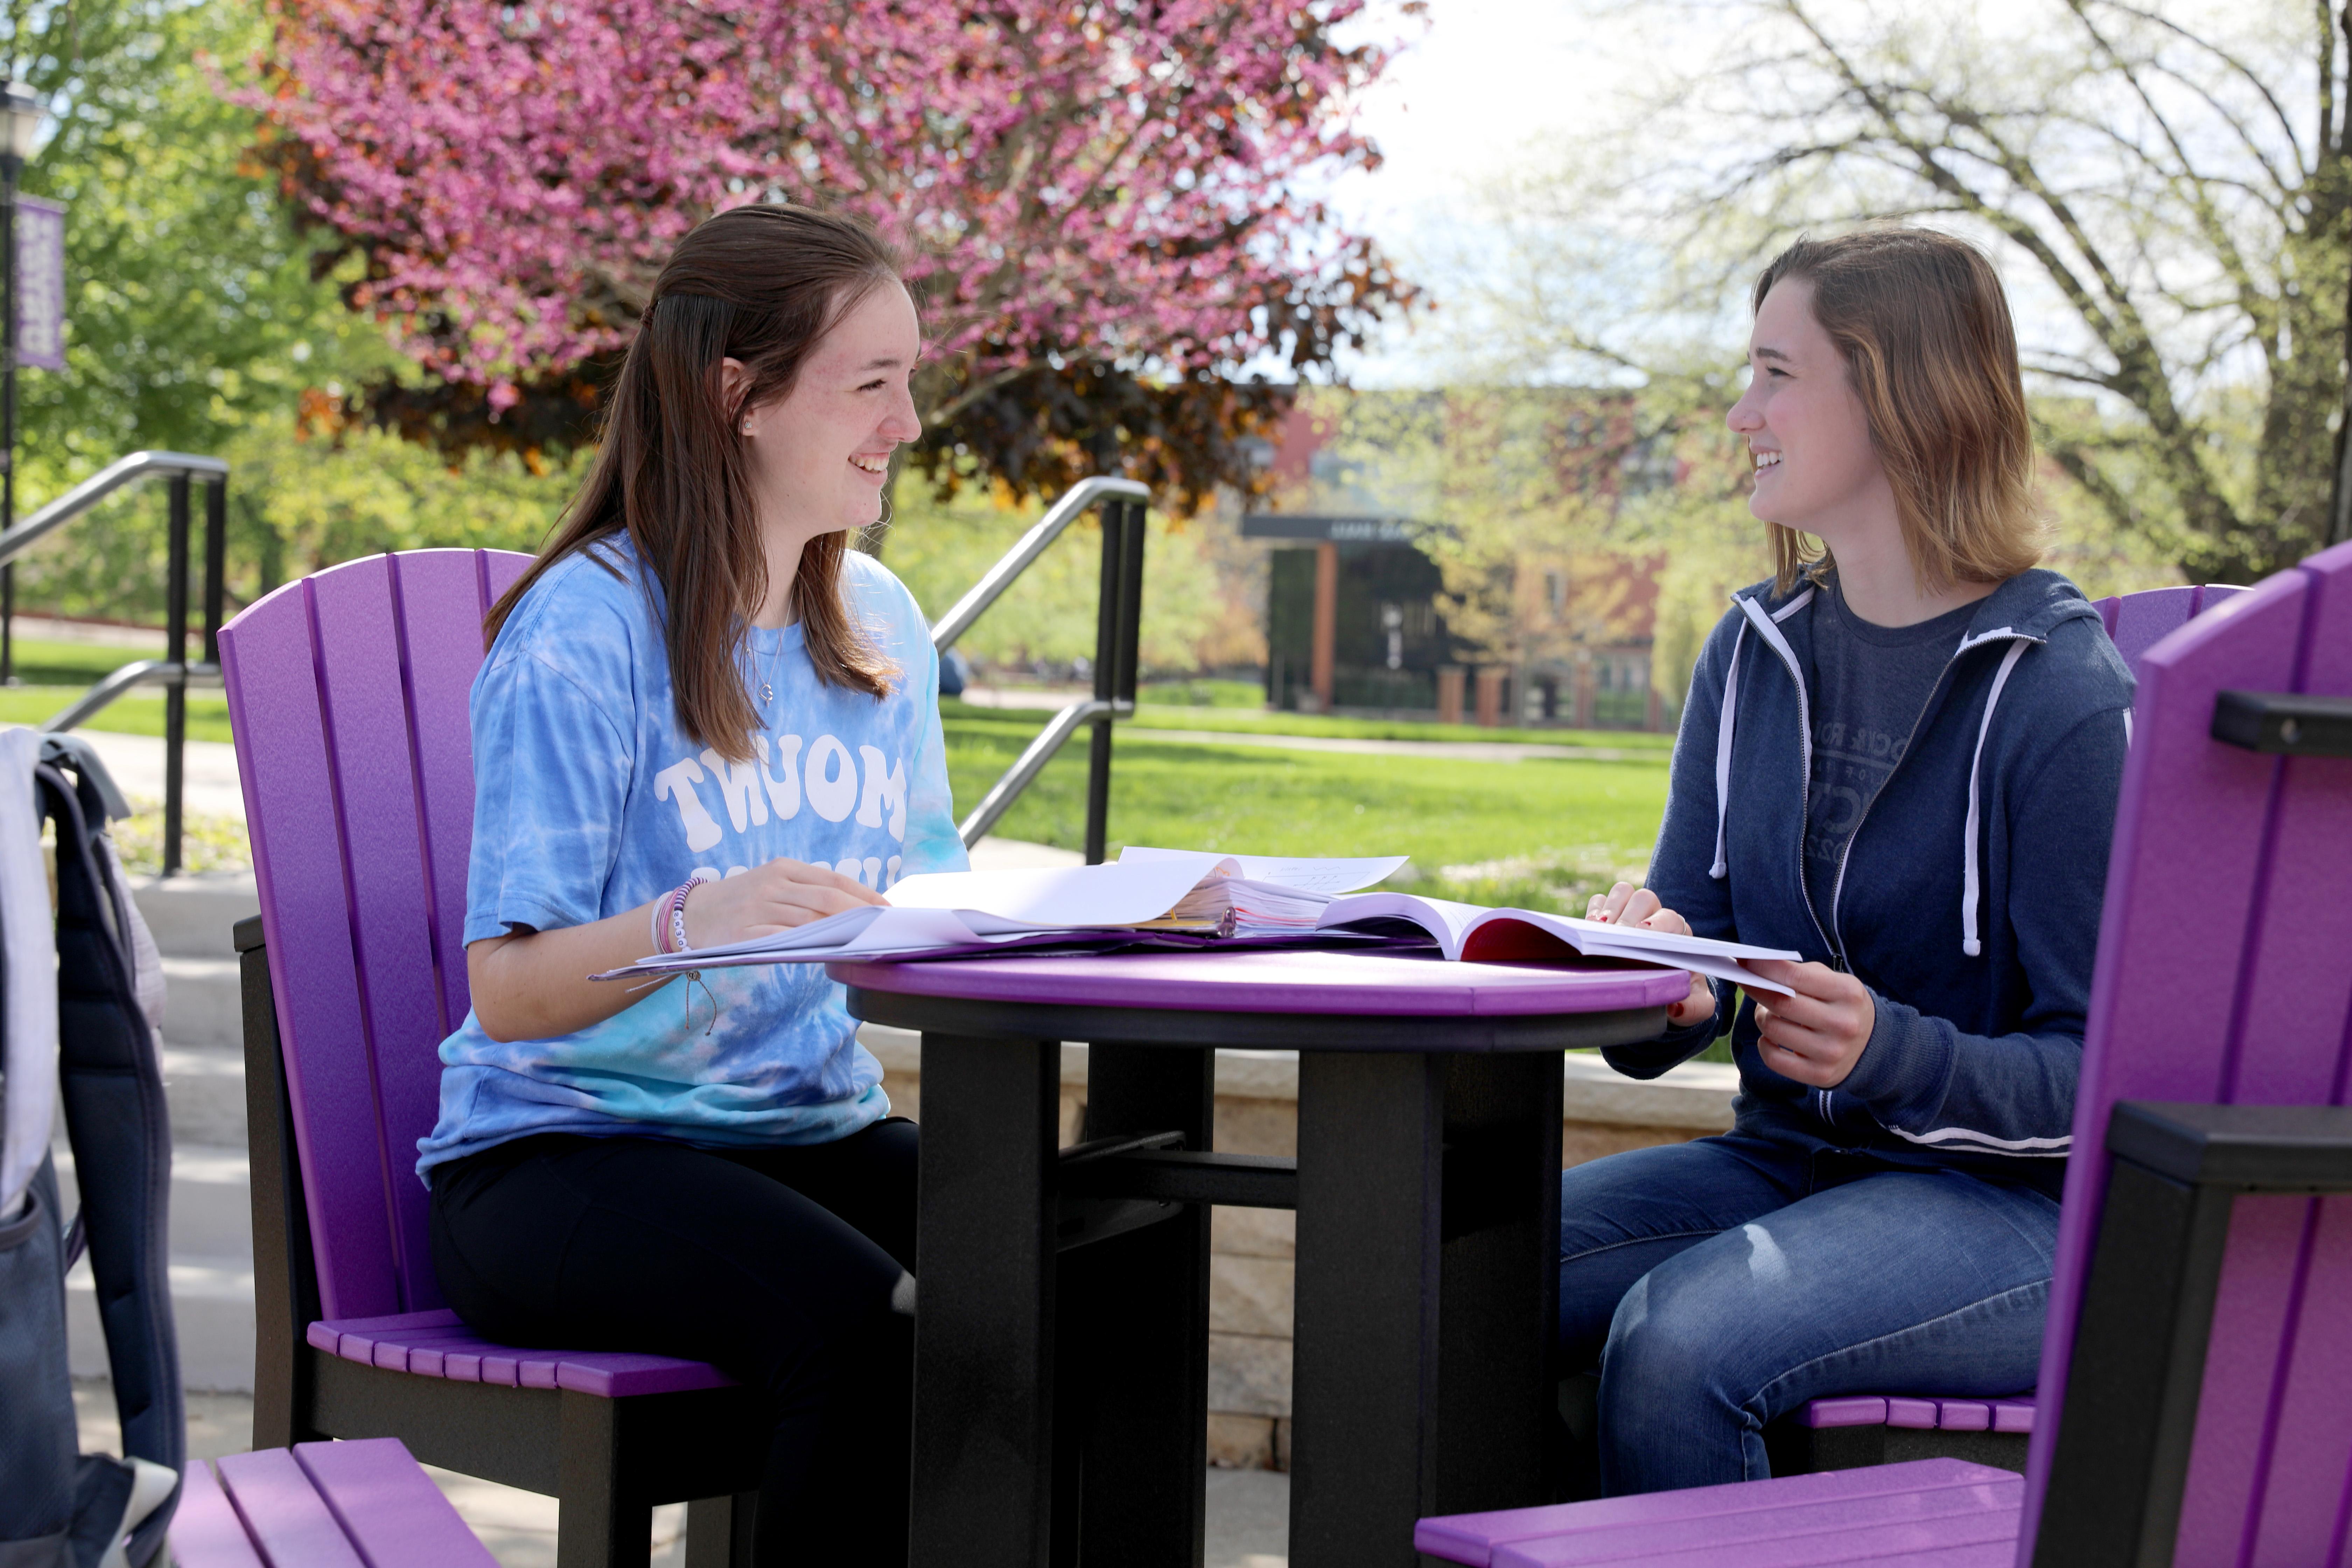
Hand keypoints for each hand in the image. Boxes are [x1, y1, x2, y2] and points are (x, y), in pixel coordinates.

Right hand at [682, 857, 884, 947]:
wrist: (691, 914)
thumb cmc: (743, 901)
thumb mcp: (774, 885)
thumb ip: (807, 894)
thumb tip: (855, 912)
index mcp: (784, 868)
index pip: (835, 880)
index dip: (866, 895)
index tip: (889, 909)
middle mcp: (773, 884)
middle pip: (827, 900)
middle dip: (862, 915)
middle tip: (885, 930)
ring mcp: (757, 908)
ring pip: (809, 920)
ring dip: (841, 933)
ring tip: (865, 944)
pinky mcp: (744, 932)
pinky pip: (782, 939)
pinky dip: (807, 946)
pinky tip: (828, 953)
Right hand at [1586, 881, 1714, 1028]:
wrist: (1664, 989)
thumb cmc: (1681, 994)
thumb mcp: (1695, 1006)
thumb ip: (1694, 1008)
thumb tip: (1675, 1006)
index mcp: (1678, 934)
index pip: (1669, 918)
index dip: (1655, 924)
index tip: (1641, 933)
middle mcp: (1655, 918)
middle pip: (1643, 898)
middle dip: (1627, 915)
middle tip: (1614, 935)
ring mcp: (1631, 914)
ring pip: (1622, 892)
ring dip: (1609, 908)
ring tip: (1598, 930)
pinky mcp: (1608, 917)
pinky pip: (1599, 900)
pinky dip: (1592, 910)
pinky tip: (1588, 928)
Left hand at [1745, 959, 1874, 1086]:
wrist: (1872, 1046)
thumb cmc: (1841, 1005)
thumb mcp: (1833, 982)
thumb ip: (1800, 973)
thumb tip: (1757, 967)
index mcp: (1847, 993)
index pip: (1795, 977)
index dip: (1764, 968)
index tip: (1744, 960)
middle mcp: (1843, 1023)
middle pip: (1782, 1004)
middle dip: (1757, 990)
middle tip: (1747, 982)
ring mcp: (1832, 1052)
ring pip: (1774, 1031)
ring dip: (1762, 1018)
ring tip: (1769, 1013)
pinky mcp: (1820, 1075)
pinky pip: (1774, 1060)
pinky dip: (1765, 1045)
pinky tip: (1771, 1038)